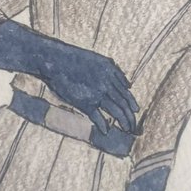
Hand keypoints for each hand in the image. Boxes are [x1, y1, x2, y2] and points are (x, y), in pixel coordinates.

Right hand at [0, 19, 137, 133]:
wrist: (54, 60)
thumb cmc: (73, 59)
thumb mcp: (98, 59)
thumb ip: (115, 71)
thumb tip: (128, 84)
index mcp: (111, 72)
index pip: (127, 92)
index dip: (132, 103)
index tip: (135, 111)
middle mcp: (107, 83)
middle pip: (125, 104)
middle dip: (131, 117)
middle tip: (133, 127)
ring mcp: (97, 94)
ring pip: (117, 111)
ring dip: (124, 123)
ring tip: (126, 130)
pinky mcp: (85, 103)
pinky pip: (98, 118)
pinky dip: (103, 126)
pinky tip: (106, 131)